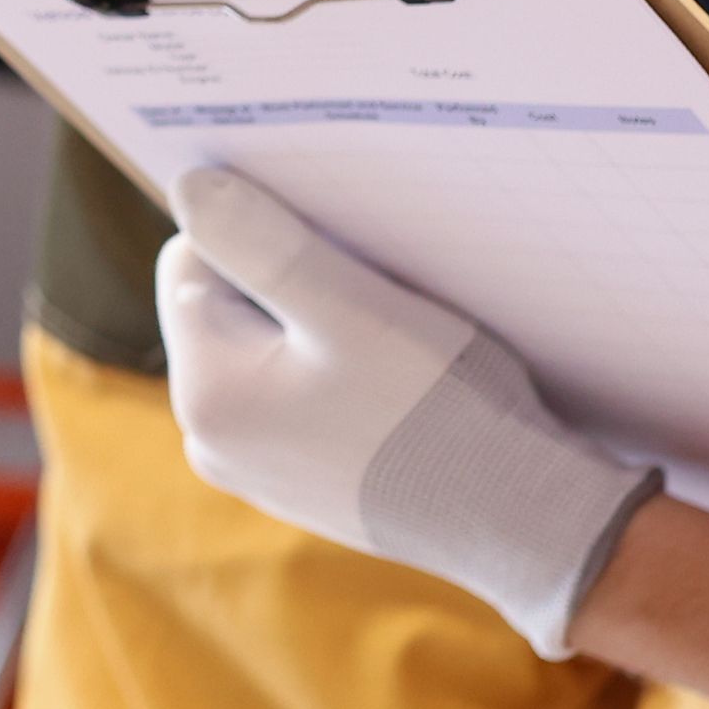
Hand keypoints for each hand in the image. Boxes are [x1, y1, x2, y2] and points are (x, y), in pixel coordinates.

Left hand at [156, 165, 660, 660]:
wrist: (520, 520)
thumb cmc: (440, 410)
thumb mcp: (352, 309)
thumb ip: (262, 245)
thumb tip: (188, 189)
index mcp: (204, 391)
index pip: (194, 258)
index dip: (263, 235)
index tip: (336, 252)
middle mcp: (209, 438)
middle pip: (226, 305)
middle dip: (289, 284)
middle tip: (372, 302)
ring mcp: (252, 467)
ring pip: (266, 349)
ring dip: (318, 329)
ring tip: (390, 351)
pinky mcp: (297, 480)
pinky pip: (296, 397)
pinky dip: (337, 378)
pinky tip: (394, 392)